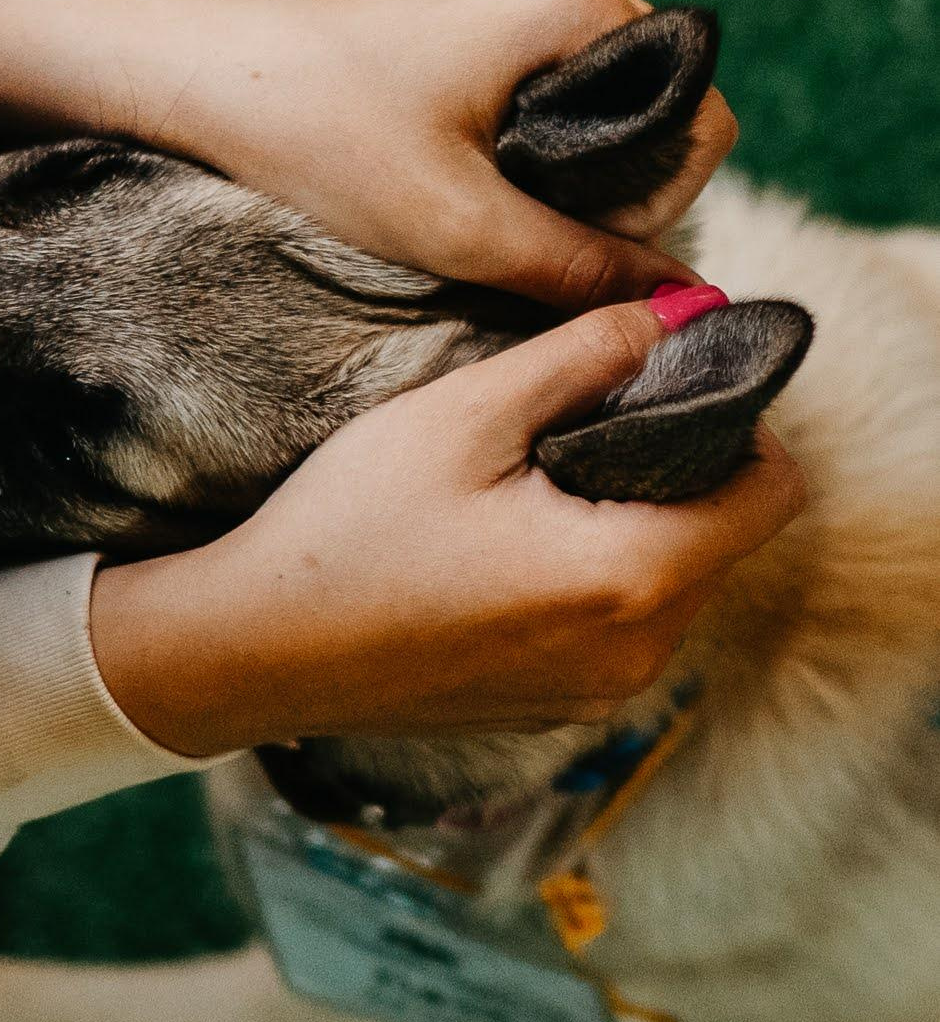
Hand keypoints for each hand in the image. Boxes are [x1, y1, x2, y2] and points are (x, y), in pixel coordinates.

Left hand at [0, 0, 740, 309]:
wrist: (192, 74)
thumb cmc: (314, 138)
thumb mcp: (457, 226)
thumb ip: (579, 267)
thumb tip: (682, 303)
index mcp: (580, 0)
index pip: (698, 121)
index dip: (652, 209)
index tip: (561, 251)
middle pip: (654, 110)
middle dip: (603, 191)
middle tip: (510, 242)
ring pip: (595, 103)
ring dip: (556, 172)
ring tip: (470, 211)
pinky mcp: (467, 4)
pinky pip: (541, 83)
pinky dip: (515, 141)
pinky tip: (445, 176)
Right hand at [88, 298, 805, 756]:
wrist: (248, 649)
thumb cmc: (345, 529)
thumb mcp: (462, 414)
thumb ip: (583, 354)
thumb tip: (677, 308)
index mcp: (633, 576)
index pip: (774, 490)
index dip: (736, 422)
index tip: (659, 387)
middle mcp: (636, 653)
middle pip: (723, 539)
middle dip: (675, 475)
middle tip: (576, 428)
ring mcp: (593, 695)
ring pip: (669, 587)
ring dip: (629, 531)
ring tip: (529, 492)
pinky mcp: (550, 713)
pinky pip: (613, 632)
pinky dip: (585, 584)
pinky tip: (497, 554)